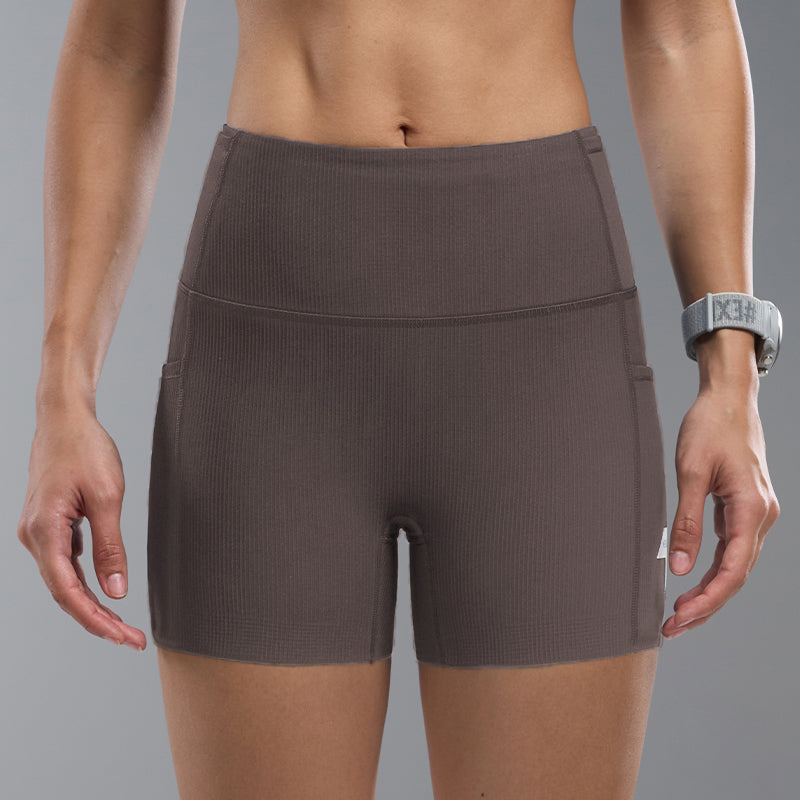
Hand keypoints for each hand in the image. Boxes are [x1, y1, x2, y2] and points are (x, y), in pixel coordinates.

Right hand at [18, 402, 146, 650]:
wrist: (65, 418)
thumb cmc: (85, 450)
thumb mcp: (107, 498)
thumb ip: (110, 547)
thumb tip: (115, 591)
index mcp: (44, 532)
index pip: (68, 591)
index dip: (96, 619)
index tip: (123, 637)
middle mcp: (34, 537)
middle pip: (65, 592)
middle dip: (98, 619)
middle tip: (132, 639)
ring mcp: (39, 532)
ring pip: (65, 580)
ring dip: (93, 603)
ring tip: (124, 623)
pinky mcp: (50, 525)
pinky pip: (66, 562)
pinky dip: (86, 580)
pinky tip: (107, 589)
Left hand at [662, 386, 778, 638]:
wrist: (728, 399)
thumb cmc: (710, 427)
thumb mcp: (690, 472)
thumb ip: (686, 522)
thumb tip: (680, 568)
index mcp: (753, 510)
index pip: (732, 570)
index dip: (707, 600)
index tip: (679, 618)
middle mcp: (762, 517)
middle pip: (736, 575)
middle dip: (705, 605)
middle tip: (671, 628)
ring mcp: (756, 514)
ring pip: (735, 565)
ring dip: (709, 591)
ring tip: (679, 615)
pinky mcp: (745, 509)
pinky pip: (731, 548)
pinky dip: (712, 569)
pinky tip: (692, 583)